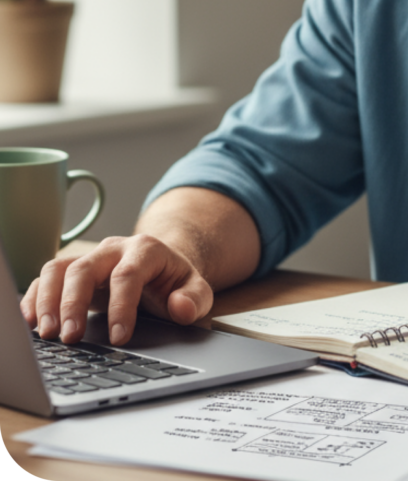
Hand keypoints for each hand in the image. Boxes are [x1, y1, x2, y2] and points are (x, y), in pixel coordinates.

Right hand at [19, 234, 213, 345]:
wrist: (162, 269)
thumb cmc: (176, 283)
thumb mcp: (196, 290)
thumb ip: (195, 299)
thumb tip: (181, 307)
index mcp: (146, 250)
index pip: (128, 275)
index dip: (121, 306)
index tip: (119, 338)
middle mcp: (113, 250)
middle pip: (85, 268)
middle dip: (74, 303)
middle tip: (70, 338)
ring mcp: (90, 258)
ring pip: (59, 268)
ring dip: (48, 300)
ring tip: (47, 334)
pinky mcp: (73, 271)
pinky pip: (46, 277)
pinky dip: (34, 297)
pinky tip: (31, 322)